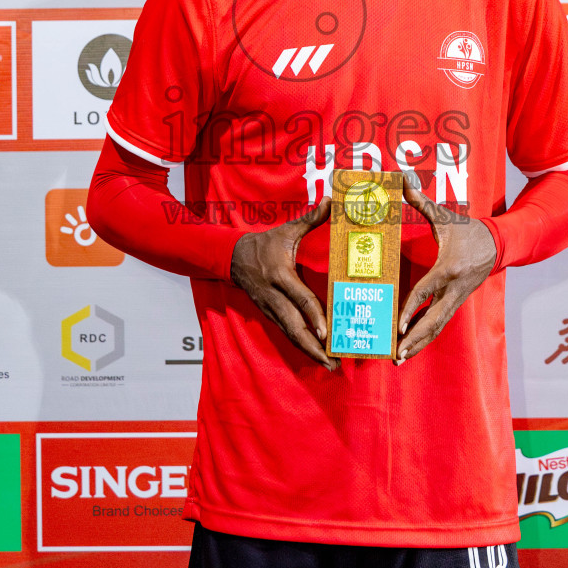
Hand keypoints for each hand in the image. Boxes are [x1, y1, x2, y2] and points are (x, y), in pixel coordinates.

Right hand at [230, 198, 335, 369]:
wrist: (234, 258)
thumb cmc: (265, 244)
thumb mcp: (286, 230)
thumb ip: (310, 219)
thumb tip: (330, 202)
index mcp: (280, 276)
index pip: (300, 299)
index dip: (314, 317)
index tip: (327, 333)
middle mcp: (274, 297)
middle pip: (295, 327)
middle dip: (314, 347)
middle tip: (334, 362)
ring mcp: (270, 309)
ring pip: (291, 334)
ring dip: (309, 352)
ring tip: (330, 365)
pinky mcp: (269, 315)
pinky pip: (287, 333)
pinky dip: (302, 346)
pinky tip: (317, 356)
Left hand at [396, 173, 496, 363]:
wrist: (499, 243)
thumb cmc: (468, 230)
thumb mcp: (445, 215)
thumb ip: (420, 201)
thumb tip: (402, 179)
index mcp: (447, 268)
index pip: (425, 292)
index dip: (410, 309)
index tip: (396, 325)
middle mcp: (453, 288)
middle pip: (432, 320)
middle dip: (414, 338)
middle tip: (396, 355)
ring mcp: (456, 298)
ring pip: (437, 326)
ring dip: (419, 343)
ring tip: (400, 359)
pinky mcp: (457, 303)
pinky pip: (440, 323)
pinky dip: (426, 337)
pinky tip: (412, 347)